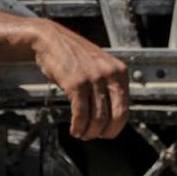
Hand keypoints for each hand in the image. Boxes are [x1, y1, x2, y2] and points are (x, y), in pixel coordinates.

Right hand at [31, 21, 128, 139]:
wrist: (51, 39)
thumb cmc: (75, 56)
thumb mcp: (100, 66)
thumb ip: (109, 86)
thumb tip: (113, 118)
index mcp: (119, 71)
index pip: (125, 109)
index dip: (115, 127)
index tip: (106, 133)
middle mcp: (109, 74)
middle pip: (114, 116)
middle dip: (103, 132)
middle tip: (93, 136)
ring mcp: (93, 78)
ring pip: (97, 118)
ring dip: (88, 132)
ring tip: (81, 133)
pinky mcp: (76, 83)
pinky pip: (80, 113)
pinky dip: (78, 126)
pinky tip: (74, 129)